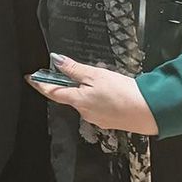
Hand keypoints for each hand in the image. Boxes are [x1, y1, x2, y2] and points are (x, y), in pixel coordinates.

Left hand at [27, 53, 158, 134]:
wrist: (151, 112)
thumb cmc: (123, 93)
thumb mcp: (96, 75)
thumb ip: (75, 69)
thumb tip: (56, 60)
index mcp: (77, 100)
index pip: (52, 92)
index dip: (40, 84)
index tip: (31, 78)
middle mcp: (84, 112)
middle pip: (69, 97)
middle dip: (70, 86)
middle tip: (75, 73)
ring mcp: (97, 119)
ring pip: (84, 102)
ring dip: (87, 92)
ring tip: (102, 82)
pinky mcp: (109, 121)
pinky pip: (98, 108)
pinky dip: (99, 100)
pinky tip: (111, 94)